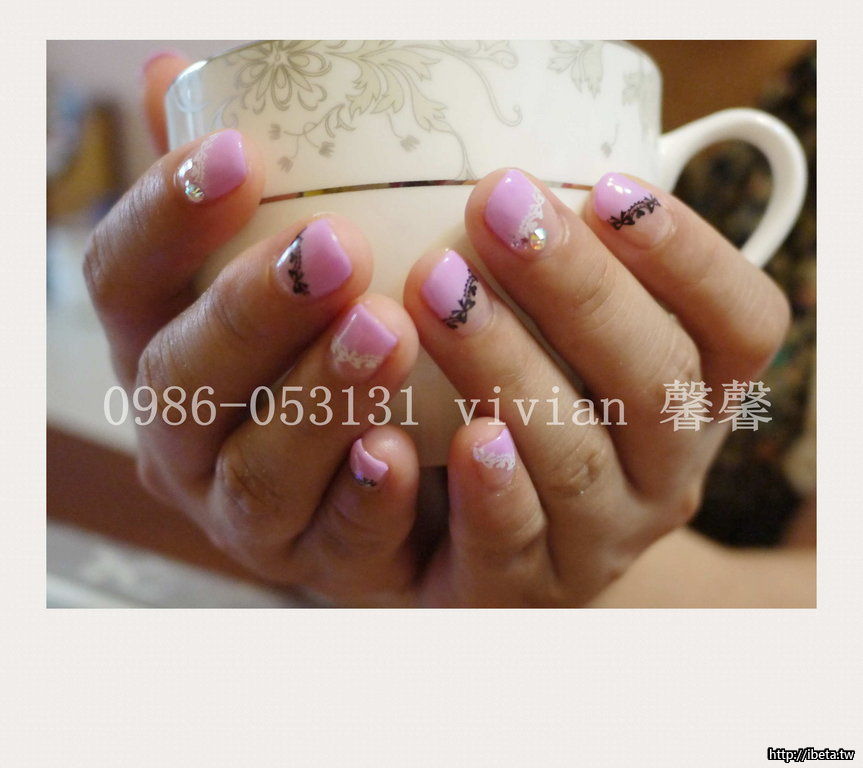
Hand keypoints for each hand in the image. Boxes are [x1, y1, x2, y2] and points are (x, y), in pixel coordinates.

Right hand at [84, 53, 424, 601]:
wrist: (400, 455)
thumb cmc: (329, 335)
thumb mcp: (284, 260)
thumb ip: (240, 189)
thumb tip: (178, 71)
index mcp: (162, 344)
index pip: (123, 277)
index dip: (165, 217)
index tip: (238, 154)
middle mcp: (183, 432)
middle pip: (183, 378)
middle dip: (253, 312)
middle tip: (336, 250)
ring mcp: (242, 511)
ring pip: (255, 469)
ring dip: (316, 400)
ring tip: (389, 333)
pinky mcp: (315, 564)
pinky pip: (332, 542)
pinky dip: (365, 497)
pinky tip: (402, 450)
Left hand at [390, 167, 788, 605]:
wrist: (487, 539)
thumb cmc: (535, 405)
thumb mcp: (573, 339)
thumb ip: (574, 273)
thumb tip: (533, 174)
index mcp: (695, 396)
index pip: (740, 327)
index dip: (690, 255)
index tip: (609, 187)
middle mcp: (667, 470)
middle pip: (654, 381)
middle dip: (577, 288)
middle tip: (494, 207)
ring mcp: (602, 538)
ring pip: (577, 458)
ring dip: (509, 366)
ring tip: (438, 287)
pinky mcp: (524, 588)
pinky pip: (512, 544)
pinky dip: (487, 488)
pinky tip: (446, 432)